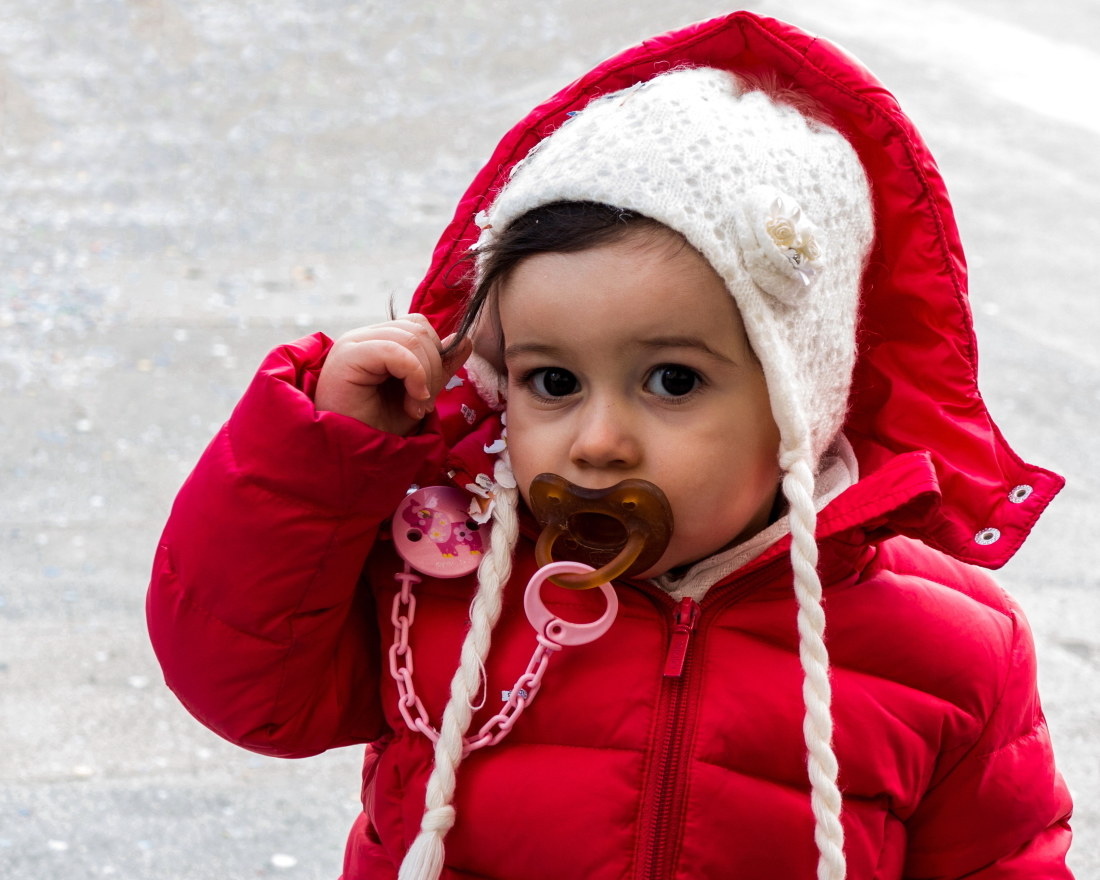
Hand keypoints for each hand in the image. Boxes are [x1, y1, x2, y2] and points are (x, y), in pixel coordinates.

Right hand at [314, 315, 471, 434]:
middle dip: (433, 368)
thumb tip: (464, 339)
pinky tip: (412, 401)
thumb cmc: (376, 428)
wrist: (350, 456)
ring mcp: (354, 343)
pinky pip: (395, 350)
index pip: (419, 327)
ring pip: (412, 338)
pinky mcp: (348, 355)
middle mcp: (364, 337)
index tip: (427, 395)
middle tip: (422, 404)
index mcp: (378, 342)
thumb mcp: (419, 395)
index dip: (435, 355)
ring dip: (424, 376)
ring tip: (414, 407)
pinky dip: (414, 375)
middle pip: (419, 330)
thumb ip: (439, 368)